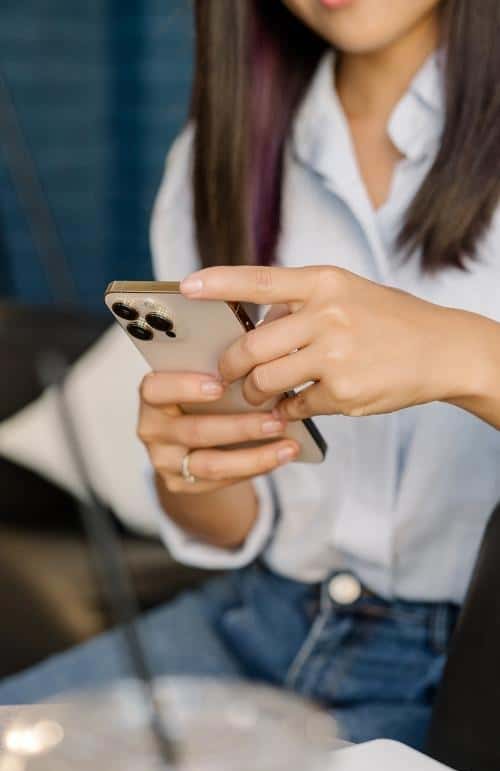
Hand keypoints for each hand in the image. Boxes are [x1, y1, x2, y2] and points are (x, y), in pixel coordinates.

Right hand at [138, 371, 298, 495]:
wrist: (186, 437)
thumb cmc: (199, 397)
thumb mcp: (199, 379)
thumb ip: (217, 373)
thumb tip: (259, 363)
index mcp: (152, 396)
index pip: (155, 390)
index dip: (185, 387)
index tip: (221, 383)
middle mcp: (152, 430)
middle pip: (195, 431)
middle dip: (241, 427)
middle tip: (277, 419)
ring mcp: (164, 460)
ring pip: (211, 465)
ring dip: (255, 456)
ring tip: (288, 446)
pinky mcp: (179, 483)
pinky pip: (221, 481)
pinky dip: (255, 469)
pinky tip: (280, 457)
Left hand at [180, 265, 468, 419]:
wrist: (442, 350)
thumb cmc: (388, 320)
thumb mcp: (347, 293)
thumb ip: (300, 304)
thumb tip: (256, 326)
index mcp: (324, 282)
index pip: (259, 279)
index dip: (218, 283)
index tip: (184, 287)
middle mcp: (327, 315)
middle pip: (251, 346)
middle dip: (230, 367)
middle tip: (226, 375)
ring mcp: (335, 355)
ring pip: (266, 381)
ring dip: (254, 394)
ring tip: (259, 395)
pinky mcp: (343, 392)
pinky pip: (295, 405)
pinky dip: (289, 408)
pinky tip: (298, 403)